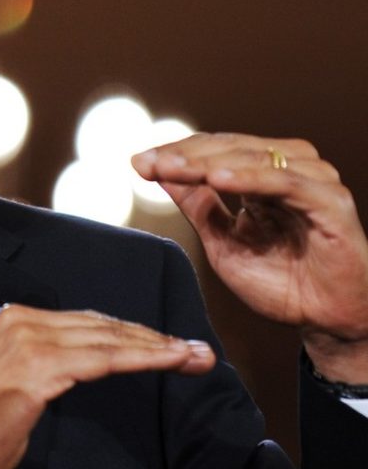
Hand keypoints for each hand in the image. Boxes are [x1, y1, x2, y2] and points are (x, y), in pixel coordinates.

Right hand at [0, 304, 213, 468]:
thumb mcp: (22, 382)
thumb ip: (54, 363)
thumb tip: (88, 359)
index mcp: (19, 320)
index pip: (90, 323)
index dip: (134, 333)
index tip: (170, 345)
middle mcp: (24, 321)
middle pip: (105, 327)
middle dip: (155, 338)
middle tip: (196, 350)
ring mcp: (30, 342)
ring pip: (110, 340)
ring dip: (158, 348)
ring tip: (194, 356)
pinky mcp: (39, 368)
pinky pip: (103, 360)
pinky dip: (141, 360)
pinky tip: (168, 362)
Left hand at [132, 133, 367, 378]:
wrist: (326, 320)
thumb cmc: (282, 282)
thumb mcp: (223, 242)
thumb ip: (198, 205)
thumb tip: (161, 172)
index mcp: (262, 175)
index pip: (214, 151)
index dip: (176, 154)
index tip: (138, 163)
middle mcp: (288, 169)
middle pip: (229, 148)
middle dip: (184, 155)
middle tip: (148, 163)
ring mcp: (311, 182)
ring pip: (254, 158)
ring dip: (209, 162)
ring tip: (172, 166)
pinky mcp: (330, 202)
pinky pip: (286, 183)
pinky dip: (252, 179)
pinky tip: (220, 180)